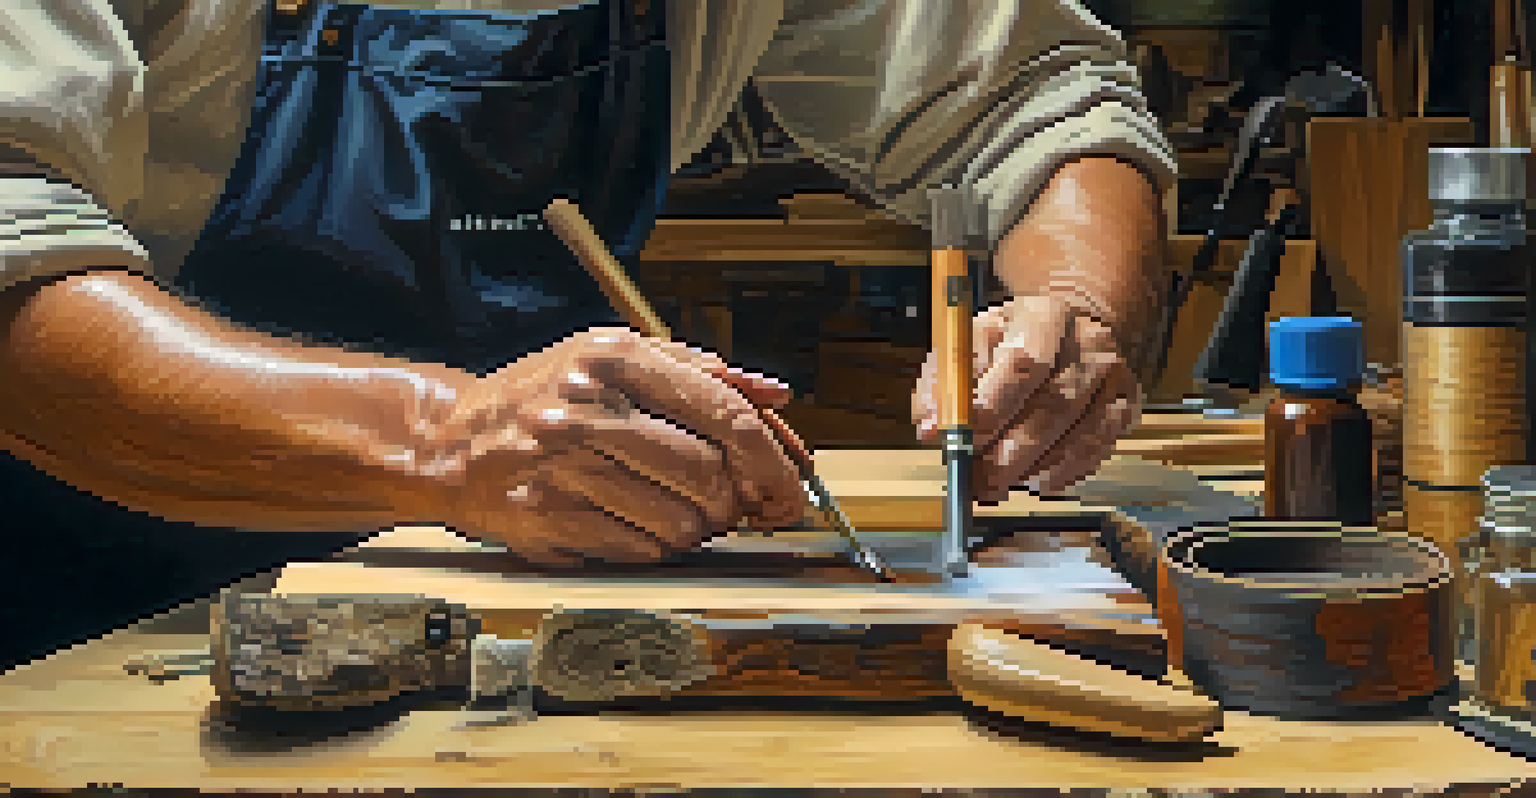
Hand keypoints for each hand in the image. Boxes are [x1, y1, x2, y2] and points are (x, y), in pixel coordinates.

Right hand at [422, 328, 804, 565]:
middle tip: (734, 506)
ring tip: (678, 510)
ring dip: (698, 528)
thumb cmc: (546, 396)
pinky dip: (656, 546)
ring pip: (681, 523)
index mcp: (617, 360)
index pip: (725, 414)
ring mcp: (564, 469)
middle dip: (737, 502)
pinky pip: (641, 551)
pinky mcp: (548, 521)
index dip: (774, 459)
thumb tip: (778, 395)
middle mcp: (588, 410)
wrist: (451, 441)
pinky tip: (637, 522)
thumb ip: (701, 374)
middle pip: (710, 476)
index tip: (792, 487)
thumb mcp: (617, 359)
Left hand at [913, 292, 1140, 500]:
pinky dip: (1059, 473)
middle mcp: (1089, 344)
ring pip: (1074, 438)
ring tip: (992, 484)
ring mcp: (1114, 378)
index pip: (1024, 363)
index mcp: (1045, 315)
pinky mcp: (1127, 407)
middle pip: (1052, 407)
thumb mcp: (969, 342)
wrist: (1071, 328)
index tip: (962, 437)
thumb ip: (943, 380)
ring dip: (1029, 468)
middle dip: (1006, 452)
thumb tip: (930, 426)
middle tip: (974, 479)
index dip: (991, 406)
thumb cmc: (1010, 340)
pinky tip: (1031, 478)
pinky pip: (1093, 453)